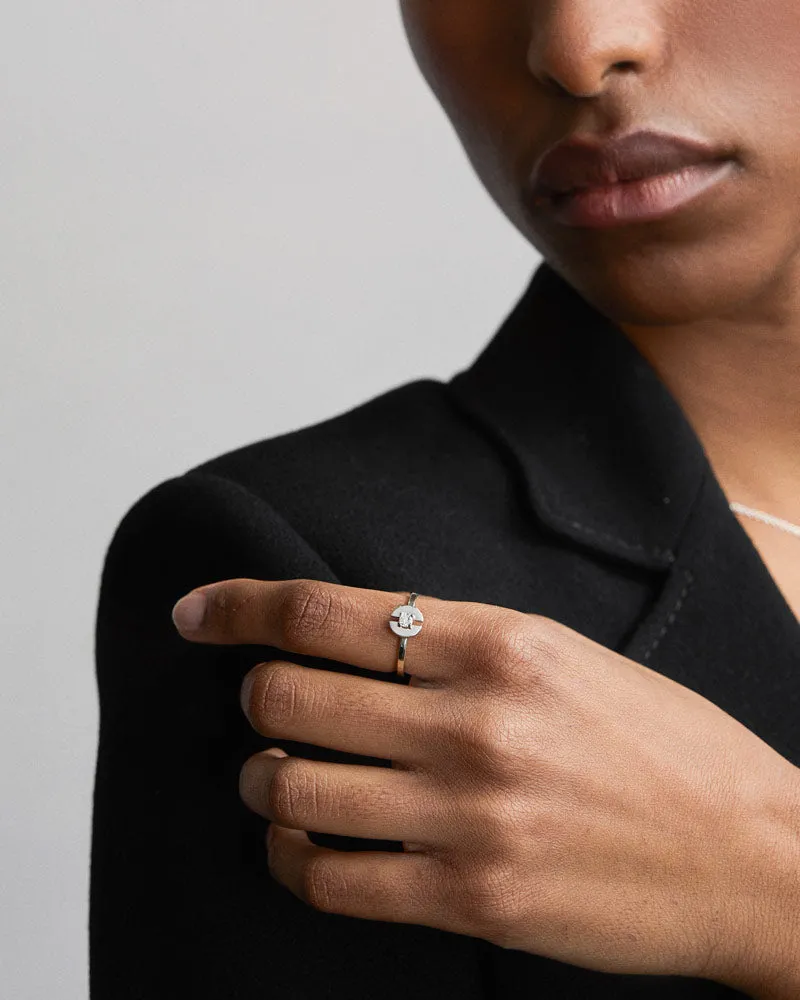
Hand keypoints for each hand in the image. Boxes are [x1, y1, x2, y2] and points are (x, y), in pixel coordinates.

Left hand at [171, 578, 798, 987]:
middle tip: (267, 705)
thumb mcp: (562, 656)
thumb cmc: (658, 744)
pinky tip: (299, 840)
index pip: (324, 610)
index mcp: (497, 642)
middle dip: (256, 697)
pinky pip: (325, 876)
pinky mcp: (470, 897)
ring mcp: (467, 814)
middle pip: (286, 695)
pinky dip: (289, 855)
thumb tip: (349, 635)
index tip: (194, 612)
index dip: (239, 605)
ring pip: (288, 785)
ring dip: (263, 778)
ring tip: (281, 776)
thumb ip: (456, 642)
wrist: (751, 853)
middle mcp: (473, 721)